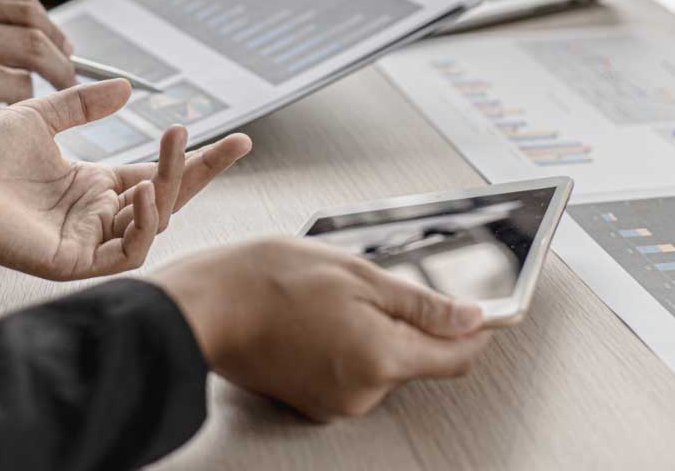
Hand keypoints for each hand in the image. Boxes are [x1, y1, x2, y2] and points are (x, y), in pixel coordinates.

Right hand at [0, 0, 76, 160]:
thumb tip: (39, 30)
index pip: (23, 5)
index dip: (54, 30)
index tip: (64, 50)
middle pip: (33, 43)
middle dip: (61, 68)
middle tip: (67, 84)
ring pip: (21, 89)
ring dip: (24, 104)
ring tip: (0, 111)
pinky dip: (0, 130)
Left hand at [0, 79, 252, 279]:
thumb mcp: (41, 117)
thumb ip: (83, 104)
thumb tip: (127, 87)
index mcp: (94, 185)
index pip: (158, 173)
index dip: (195, 157)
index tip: (235, 138)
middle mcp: (98, 214)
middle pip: (168, 198)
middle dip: (202, 173)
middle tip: (233, 144)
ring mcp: (89, 240)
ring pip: (154, 224)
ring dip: (169, 190)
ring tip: (167, 158)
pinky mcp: (74, 262)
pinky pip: (126, 251)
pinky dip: (144, 225)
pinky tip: (144, 193)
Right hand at [154, 238, 489, 420]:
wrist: (202, 307)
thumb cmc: (268, 281)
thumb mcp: (356, 273)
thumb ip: (421, 303)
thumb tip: (472, 318)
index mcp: (382, 358)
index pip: (457, 356)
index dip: (471, 328)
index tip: (471, 306)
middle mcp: (362, 392)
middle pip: (415, 358)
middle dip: (404, 320)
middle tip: (367, 282)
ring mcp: (333, 400)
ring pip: (379, 362)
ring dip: (369, 329)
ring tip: (327, 296)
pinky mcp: (310, 399)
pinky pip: (347, 370)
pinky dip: (341, 342)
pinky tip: (311, 315)